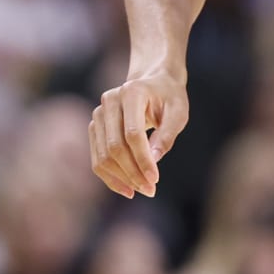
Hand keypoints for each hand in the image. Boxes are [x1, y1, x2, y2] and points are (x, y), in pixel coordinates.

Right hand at [91, 67, 187, 197]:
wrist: (154, 83)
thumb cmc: (169, 98)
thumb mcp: (178, 112)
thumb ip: (167, 135)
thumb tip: (153, 161)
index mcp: (131, 92)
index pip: (132, 133)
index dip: (142, 159)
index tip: (155, 179)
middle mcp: (109, 101)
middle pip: (115, 146)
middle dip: (132, 172)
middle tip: (151, 190)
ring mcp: (98, 114)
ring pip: (103, 156)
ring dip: (121, 178)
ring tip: (142, 190)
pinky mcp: (94, 128)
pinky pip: (97, 158)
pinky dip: (111, 177)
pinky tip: (127, 188)